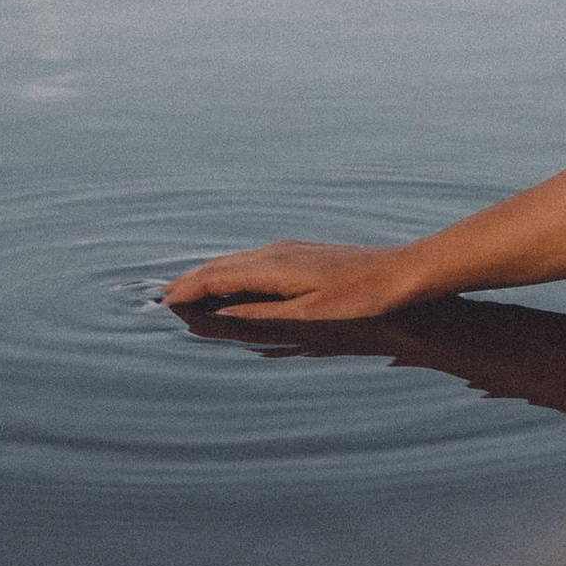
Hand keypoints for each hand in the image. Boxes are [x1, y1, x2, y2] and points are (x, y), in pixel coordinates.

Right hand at [161, 239, 420, 321]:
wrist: (402, 273)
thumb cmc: (360, 299)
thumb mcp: (307, 316)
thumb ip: (260, 314)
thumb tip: (220, 312)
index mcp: (274, 266)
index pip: (217, 276)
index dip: (188, 289)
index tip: (163, 302)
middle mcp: (277, 251)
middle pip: (222, 264)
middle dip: (192, 280)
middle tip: (164, 297)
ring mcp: (290, 249)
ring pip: (237, 260)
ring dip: (211, 275)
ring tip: (189, 290)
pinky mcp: (302, 253)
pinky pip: (254, 260)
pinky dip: (232, 272)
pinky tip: (233, 283)